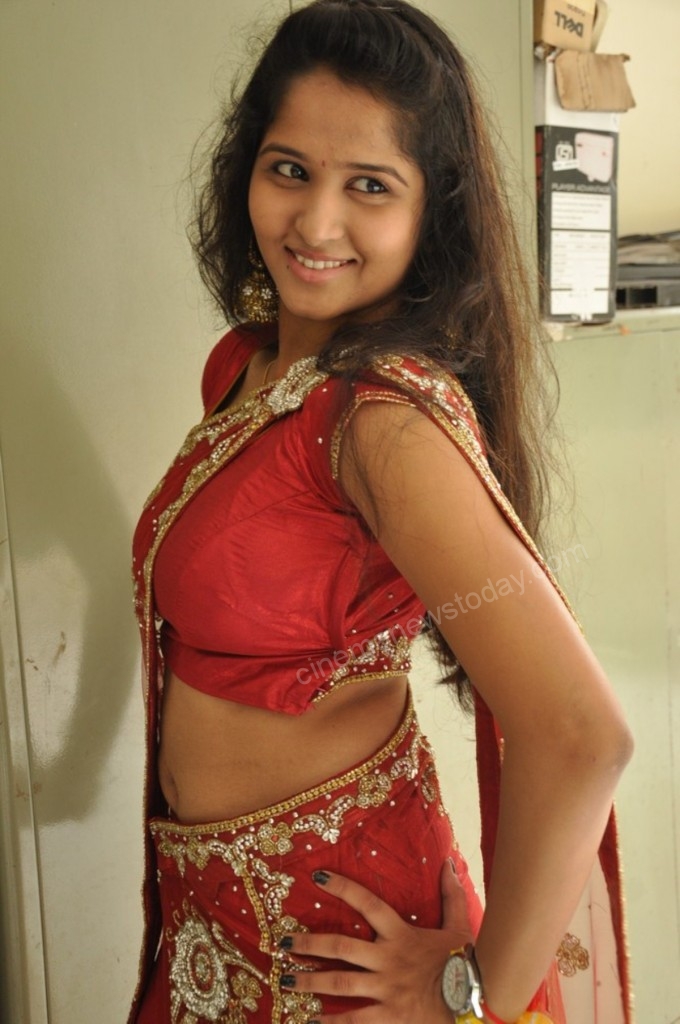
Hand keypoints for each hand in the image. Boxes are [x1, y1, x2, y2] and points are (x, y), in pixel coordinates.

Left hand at [278, 860, 473, 1022]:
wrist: (476, 1001)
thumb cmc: (465, 963)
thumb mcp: (460, 925)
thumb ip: (451, 895)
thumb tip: (448, 864)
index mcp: (401, 934)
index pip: (367, 903)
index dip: (342, 887)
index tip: (317, 876)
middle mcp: (388, 960)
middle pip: (340, 947)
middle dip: (308, 944)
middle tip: (281, 942)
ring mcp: (387, 990)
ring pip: (340, 983)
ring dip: (310, 981)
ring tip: (287, 980)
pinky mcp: (390, 1017)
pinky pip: (355, 1020)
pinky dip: (332, 1022)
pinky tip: (312, 1020)